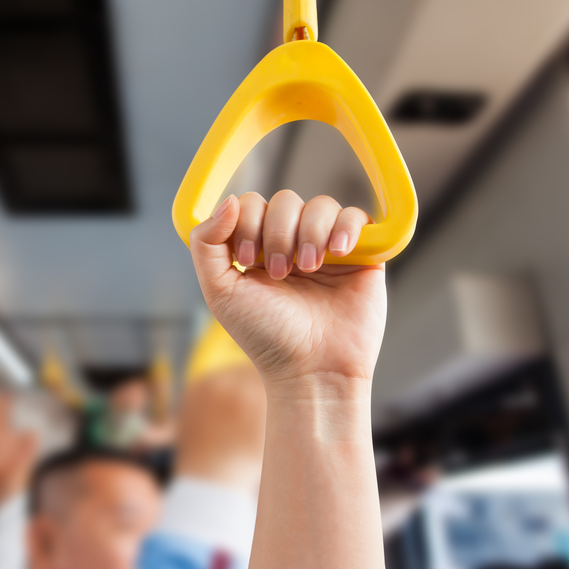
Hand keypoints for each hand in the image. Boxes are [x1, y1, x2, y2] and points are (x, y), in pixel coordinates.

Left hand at [189, 191, 386, 391]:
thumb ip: (206, 243)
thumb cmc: (265, 336)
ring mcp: (326, 247)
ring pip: (321, 205)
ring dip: (310, 232)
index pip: (250, 204)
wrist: (312, 368)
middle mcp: (292, 244)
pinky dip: (346, 227)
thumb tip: (228, 200)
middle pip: (284, 201)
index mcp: (257, 249)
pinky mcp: (361, 254)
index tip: (247, 258)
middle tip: (280, 273)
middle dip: (278, 232)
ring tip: (309, 269)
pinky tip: (337, 254)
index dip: (247, 222)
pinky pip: (357, 216)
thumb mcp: (219, 290)